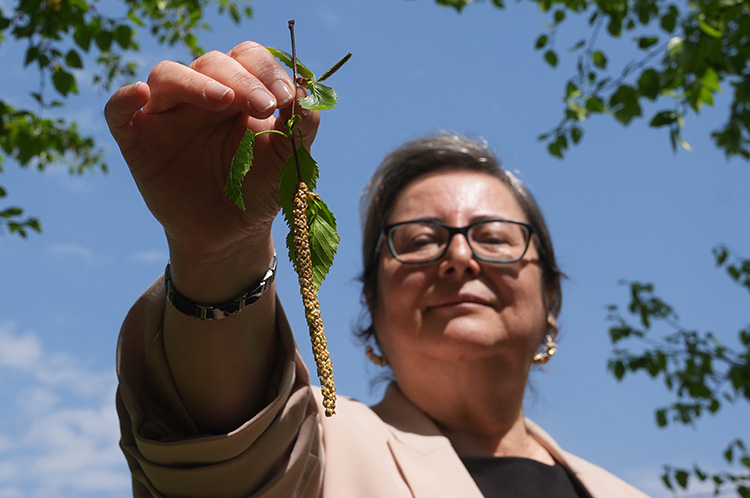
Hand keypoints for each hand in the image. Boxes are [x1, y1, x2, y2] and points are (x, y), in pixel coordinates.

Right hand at [105, 41, 320, 262]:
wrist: (232, 234)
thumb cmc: (259, 189)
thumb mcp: (287, 160)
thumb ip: (301, 127)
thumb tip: (308, 95)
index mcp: (239, 92)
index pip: (248, 58)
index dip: (266, 70)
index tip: (286, 97)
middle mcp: (201, 95)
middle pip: (212, 62)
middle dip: (242, 80)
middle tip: (266, 106)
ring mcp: (167, 115)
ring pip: (168, 75)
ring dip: (196, 83)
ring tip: (224, 101)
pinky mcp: (138, 141)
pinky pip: (119, 112)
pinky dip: (123, 99)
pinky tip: (138, 94)